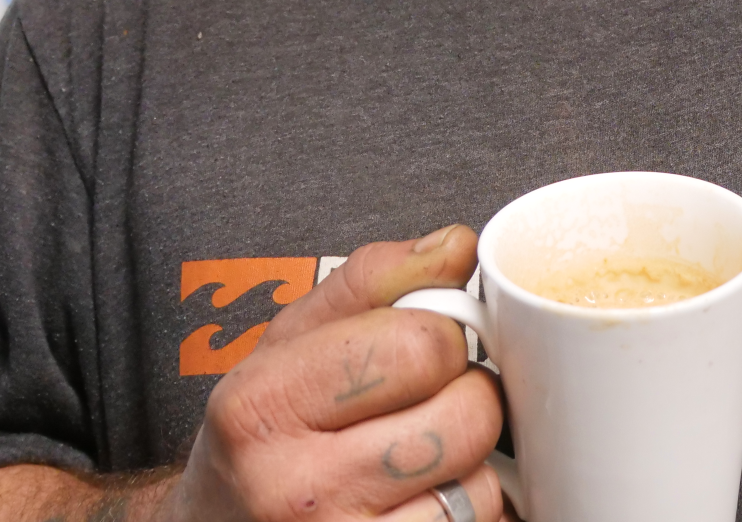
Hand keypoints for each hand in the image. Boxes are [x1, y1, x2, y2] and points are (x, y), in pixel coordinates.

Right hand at [164, 225, 506, 520]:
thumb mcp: (289, 341)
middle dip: (464, 394)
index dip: (441, 335)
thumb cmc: (263, 432)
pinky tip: (422, 499)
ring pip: (479, 486)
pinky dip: (466, 511)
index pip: (421, 345)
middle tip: (427, 401)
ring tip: (419, 456)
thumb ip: (373, 280)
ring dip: (469, 463)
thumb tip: (456, 245)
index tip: (422, 346)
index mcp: (263, 404)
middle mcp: (295, 488)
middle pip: (464, 415)